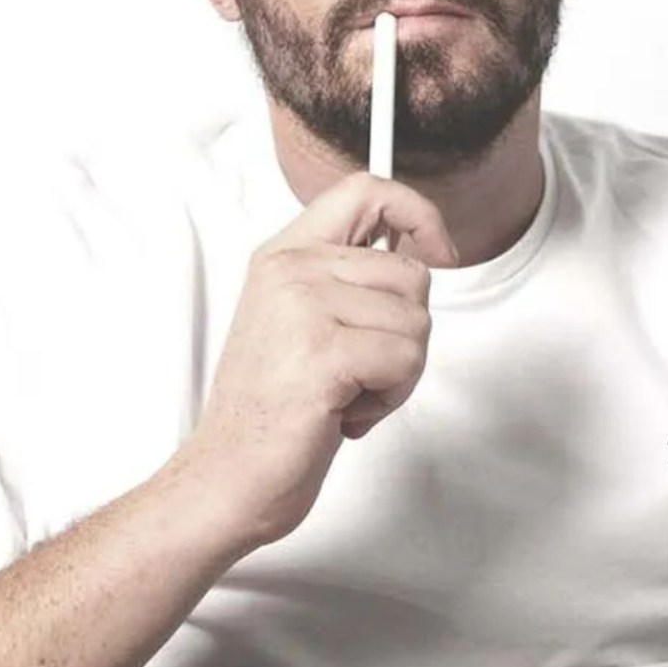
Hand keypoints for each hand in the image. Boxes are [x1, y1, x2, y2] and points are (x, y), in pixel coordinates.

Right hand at [177, 173, 458, 549]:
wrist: (228, 476)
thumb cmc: (270, 412)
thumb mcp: (301, 322)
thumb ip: (346, 279)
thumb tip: (416, 248)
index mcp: (284, 256)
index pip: (365, 190)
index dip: (417, 213)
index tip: (439, 250)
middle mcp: (291, 271)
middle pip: (411, 274)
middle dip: (405, 333)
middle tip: (359, 370)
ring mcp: (303, 308)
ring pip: (416, 321)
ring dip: (398, 372)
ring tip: (346, 392)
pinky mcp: (323, 352)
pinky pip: (406, 359)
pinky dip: (390, 398)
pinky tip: (345, 412)